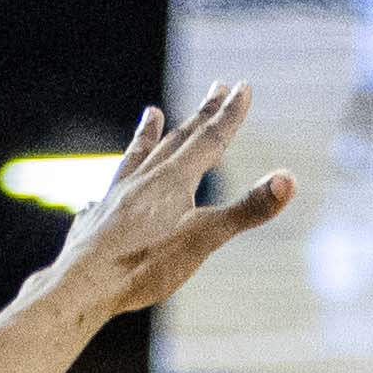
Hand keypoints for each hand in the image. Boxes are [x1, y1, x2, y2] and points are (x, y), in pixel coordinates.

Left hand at [37, 83, 292, 315]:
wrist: (83, 286)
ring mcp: (116, 197)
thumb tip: (289, 179)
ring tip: (151, 113)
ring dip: (149, 134)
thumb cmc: (145, 266)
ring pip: (137, 157)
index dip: (230, 114)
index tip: (243, 87)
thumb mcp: (205, 239)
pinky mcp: (95, 219)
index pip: (209, 139)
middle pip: (177, 139)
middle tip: (217, 85)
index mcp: (173, 180)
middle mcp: (143, 180)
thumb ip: (247, 209)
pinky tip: (104, 190)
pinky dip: (114, 183)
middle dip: (201, 114)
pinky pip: (108, 191)